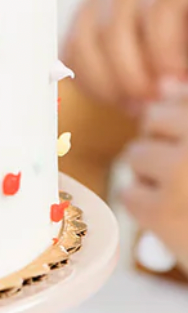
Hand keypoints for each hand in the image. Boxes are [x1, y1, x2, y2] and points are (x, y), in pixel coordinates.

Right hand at [63, 0, 187, 110]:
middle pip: (115, 28)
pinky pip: (72, 50)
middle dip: (133, 76)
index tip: (174, 89)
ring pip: (87, 40)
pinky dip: (92, 82)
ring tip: (138, 105)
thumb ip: (182, 54)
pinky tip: (121, 96)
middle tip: (152, 102)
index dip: (165, 56)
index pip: (158, 13)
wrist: (180, 25)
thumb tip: (173, 85)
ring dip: (110, 84)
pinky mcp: (83, 10)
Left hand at [121, 83, 187, 269]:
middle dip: (166, 146)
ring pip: (137, 154)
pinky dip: (148, 211)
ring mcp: (182, 172)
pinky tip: (179, 226)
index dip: (185, 128)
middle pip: (154, 119)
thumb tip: (166, 86)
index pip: (181, 97)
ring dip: (154, 178)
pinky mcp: (162, 211)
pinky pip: (130, 195)